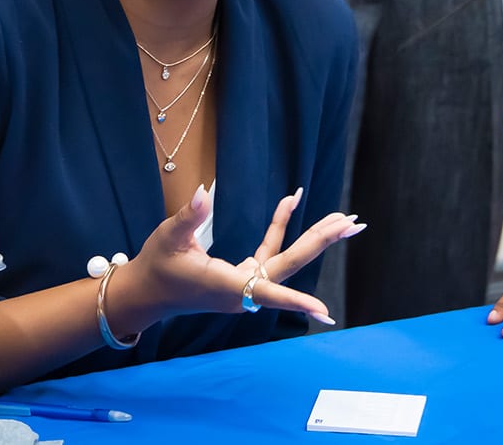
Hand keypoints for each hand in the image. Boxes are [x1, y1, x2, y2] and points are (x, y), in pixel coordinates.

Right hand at [113, 185, 365, 334]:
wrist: (148, 292)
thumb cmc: (157, 267)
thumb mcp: (168, 237)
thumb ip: (189, 216)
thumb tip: (205, 192)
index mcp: (226, 285)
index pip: (267, 291)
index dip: (296, 301)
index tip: (325, 311)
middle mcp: (243, 288)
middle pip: (291, 264)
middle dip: (322, 242)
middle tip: (354, 224)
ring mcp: (246, 282)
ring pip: (287, 258)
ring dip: (314, 236)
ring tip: (343, 218)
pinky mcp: (243, 275)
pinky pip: (270, 250)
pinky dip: (281, 226)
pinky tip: (291, 201)